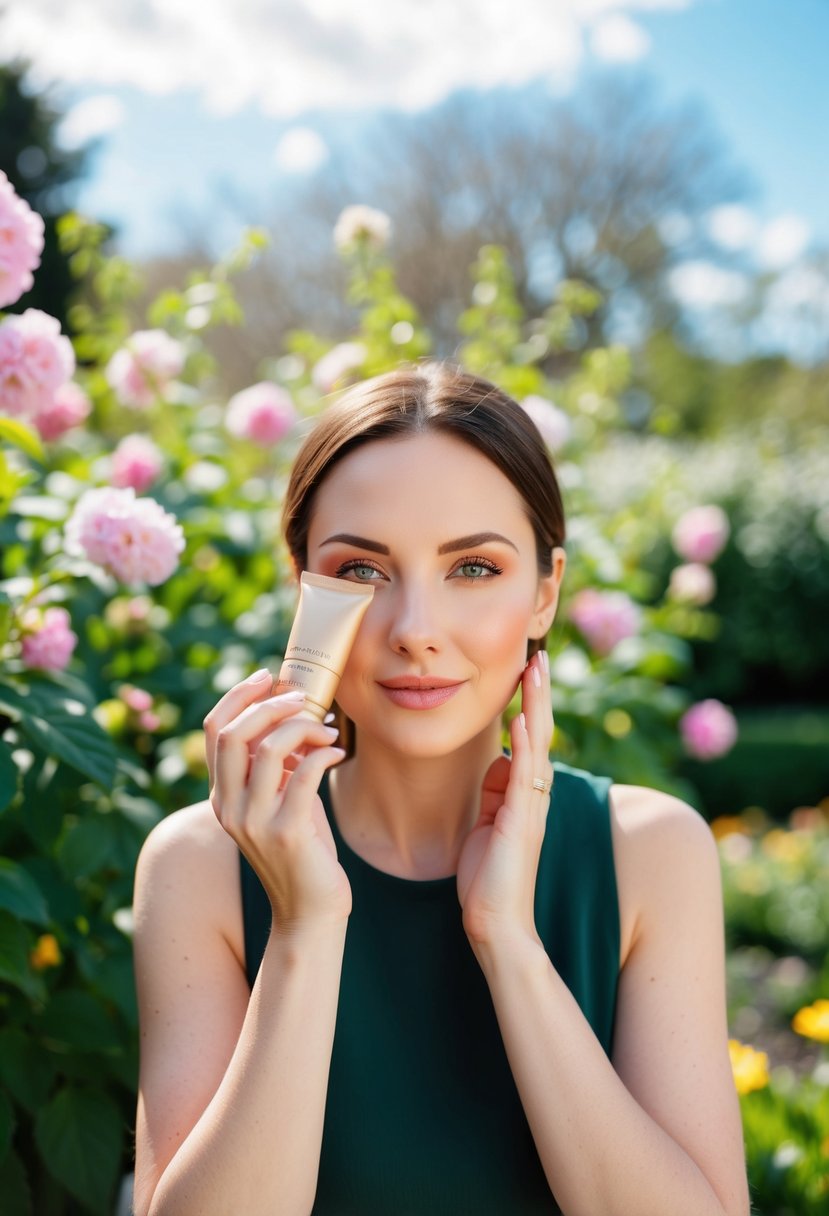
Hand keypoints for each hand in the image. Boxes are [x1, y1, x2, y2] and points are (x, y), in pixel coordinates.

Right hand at [203, 671, 351, 933]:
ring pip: (268, 750)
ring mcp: (255, 823)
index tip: (269, 677)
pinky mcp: (288, 834)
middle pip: (233, 733)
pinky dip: (324, 754)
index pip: (213, 730)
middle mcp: (230, 808)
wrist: (311, 912)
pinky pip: (304, 775)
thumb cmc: (303, 851)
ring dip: (303, 727)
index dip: (238, 696)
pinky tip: (338, 753)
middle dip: (269, 704)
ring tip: (328, 730)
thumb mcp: (281, 801)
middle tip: (303, 697)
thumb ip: (278, 765)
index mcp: (222, 796)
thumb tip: (295, 716)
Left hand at [456, 649, 553, 952]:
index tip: (526, 669)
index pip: (529, 739)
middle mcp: (534, 795)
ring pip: (538, 746)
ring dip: (536, 707)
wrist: (495, 923)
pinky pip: (524, 776)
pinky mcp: (521, 822)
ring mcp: (530, 807)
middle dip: (538, 694)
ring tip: (535, 671)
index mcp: (523, 794)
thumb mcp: (487, 823)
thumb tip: (498, 758)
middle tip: (538, 656)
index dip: (529, 704)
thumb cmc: (488, 878)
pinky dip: (524, 746)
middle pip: (540, 733)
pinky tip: (522, 720)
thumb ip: (494, 791)